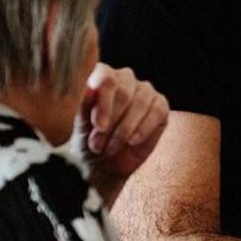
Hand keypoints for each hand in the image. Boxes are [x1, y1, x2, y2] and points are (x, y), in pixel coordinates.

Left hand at [80, 64, 167, 198]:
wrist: (104, 165)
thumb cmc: (88, 140)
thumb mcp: (79, 125)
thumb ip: (83, 104)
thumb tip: (89, 89)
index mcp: (101, 75)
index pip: (106, 77)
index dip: (103, 102)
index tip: (98, 126)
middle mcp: (125, 78)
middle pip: (123, 91)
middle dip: (111, 121)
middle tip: (98, 145)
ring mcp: (145, 91)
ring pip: (140, 103)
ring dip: (125, 130)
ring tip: (112, 148)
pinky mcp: (160, 106)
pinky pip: (157, 112)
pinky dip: (143, 129)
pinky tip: (132, 142)